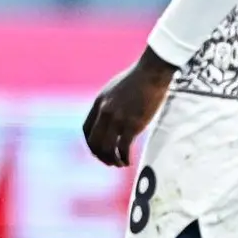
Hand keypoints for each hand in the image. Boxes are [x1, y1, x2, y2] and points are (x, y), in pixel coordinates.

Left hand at [82, 47, 175, 166]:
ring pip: (107, 149)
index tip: (98, 151)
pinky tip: (128, 162)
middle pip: (94, 142)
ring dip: (112, 160)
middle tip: (110, 162)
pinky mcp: (132, 125)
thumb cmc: (138, 79)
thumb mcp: (115, 89)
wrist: (151, 73)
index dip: (91, 144)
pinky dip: (124, 158)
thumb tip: (110, 117)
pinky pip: (123, 149)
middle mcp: (105, 112)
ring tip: (120, 164)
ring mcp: (118, 119)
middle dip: (100, 156)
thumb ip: (109, 103)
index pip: (86, 130)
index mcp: (99, 103)